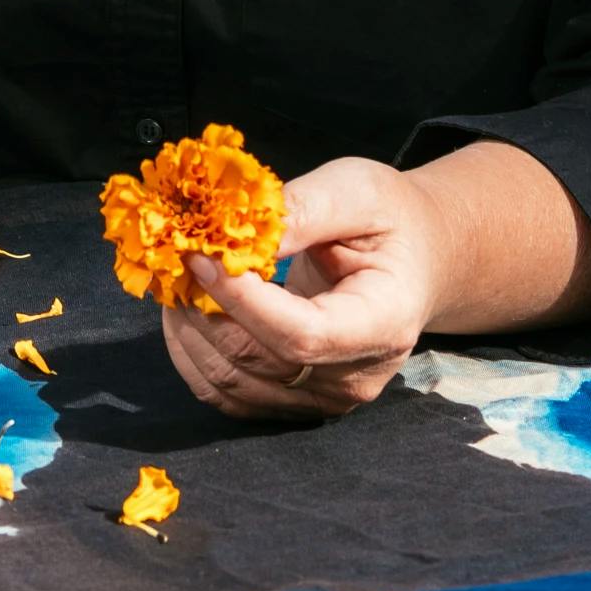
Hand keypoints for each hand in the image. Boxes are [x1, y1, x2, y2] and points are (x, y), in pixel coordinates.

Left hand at [162, 155, 443, 420]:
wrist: (414, 260)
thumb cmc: (389, 220)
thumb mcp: (358, 190)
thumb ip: (302, 208)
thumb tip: (234, 230)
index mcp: (383, 323)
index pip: (301, 335)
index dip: (242, 300)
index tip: (200, 254)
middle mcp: (355, 376)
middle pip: (257, 360)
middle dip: (204, 307)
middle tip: (175, 254)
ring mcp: (324, 397)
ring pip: (231, 382)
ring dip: (188, 329)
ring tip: (176, 276)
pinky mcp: (295, 400)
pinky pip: (226, 393)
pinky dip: (192, 354)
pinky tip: (186, 308)